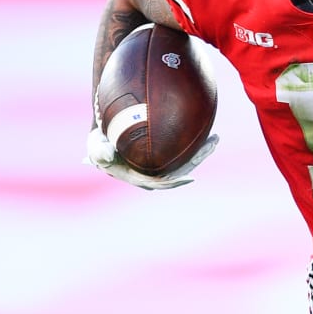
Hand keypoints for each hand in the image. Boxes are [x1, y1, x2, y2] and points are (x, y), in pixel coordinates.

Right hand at [86, 126, 217, 190]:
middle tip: (213, 142)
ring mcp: (161, 164)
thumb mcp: (96, 147)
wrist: (104, 141)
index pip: (161, 181)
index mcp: (140, 177)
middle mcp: (155, 173)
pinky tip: (207, 132)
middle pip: (181, 170)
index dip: (176, 181)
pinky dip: (196, 144)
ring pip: (186, 161)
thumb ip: (99, 151)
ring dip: (201, 151)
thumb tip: (106, 154)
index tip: (190, 178)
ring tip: (216, 138)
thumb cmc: (101, 145)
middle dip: (197, 158)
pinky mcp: (166, 154)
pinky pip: (184, 151)